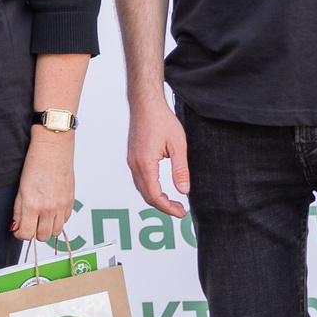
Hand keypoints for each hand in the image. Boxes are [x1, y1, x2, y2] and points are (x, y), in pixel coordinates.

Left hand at [12, 130, 75, 242]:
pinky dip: (58, 219)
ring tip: (40, 218)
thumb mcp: (20, 189)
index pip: (26, 234)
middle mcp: (48, 209)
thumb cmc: (34, 164)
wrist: (53, 149)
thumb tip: (15, 227)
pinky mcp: (70, 201)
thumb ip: (18, 210)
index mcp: (32, 205)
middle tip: (29, 223)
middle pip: (43, 237)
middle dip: (34, 233)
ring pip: (55, 232)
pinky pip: (65, 220)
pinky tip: (51, 210)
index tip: (18, 229)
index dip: (20, 234)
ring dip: (47, 228)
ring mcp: (61, 206)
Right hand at [127, 95, 189, 217]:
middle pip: (146, 196)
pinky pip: (140, 180)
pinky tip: (161, 189)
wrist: (146, 104)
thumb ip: (180, 170)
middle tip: (180, 211)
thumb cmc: (162, 120)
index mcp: (145, 164)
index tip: (181, 212)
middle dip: (163, 206)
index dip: (168, 207)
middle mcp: (135, 165)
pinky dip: (150, 190)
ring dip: (156, 199)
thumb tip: (184, 191)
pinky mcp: (133, 158)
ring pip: (142, 189)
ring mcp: (132, 161)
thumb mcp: (178, 145)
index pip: (155, 195)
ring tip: (172, 203)